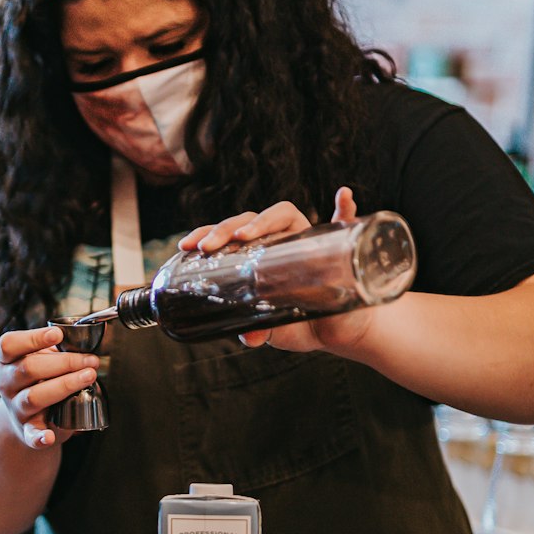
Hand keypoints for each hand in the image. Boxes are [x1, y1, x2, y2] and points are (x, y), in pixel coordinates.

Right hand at [0, 325, 99, 449]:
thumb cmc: (38, 380)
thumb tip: (84, 340)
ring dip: (64, 385)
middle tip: (90, 361)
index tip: (58, 334)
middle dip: (64, 362)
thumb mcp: (40, 360)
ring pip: (34, 396)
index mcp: (7, 361)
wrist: (26, 416)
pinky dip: (40, 437)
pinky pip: (31, 434)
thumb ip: (55, 350)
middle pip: (29, 368)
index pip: (9, 345)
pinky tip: (50, 437)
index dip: (33, 338)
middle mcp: (7, 383)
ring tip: (88, 377)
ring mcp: (16, 407)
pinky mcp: (27, 429)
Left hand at [178, 188, 372, 353]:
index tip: (187, 246)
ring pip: (285, 214)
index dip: (209, 234)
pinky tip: (343, 196)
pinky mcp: (339, 245)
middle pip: (251, 220)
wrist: (338, 332)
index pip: (231, 234)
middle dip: (226, 229)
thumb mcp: (274, 328)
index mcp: (261, 253)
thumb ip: (258, 329)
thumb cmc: (301, 322)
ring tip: (245, 235)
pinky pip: (346, 221)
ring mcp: (310, 238)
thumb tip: (248, 337)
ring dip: (264, 219)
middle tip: (208, 246)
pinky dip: (345, 207)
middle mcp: (282, 239)